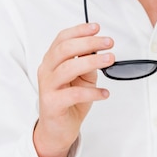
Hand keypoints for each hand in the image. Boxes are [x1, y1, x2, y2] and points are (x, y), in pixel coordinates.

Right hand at [34, 23, 114, 156]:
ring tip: (109, 60)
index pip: (62, 39)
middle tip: (108, 43)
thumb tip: (99, 49)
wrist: (57, 129)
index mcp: (52, 61)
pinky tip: (104, 93)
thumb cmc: (69, 100)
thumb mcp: (81, 78)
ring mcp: (47, 87)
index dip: (79, 30)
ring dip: (91, 62)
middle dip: (88, 43)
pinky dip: (92, 92)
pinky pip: (74, 94)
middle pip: (64, 50)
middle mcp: (47, 71)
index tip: (97, 27)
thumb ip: (87, 63)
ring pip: (67, 68)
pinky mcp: (52, 104)